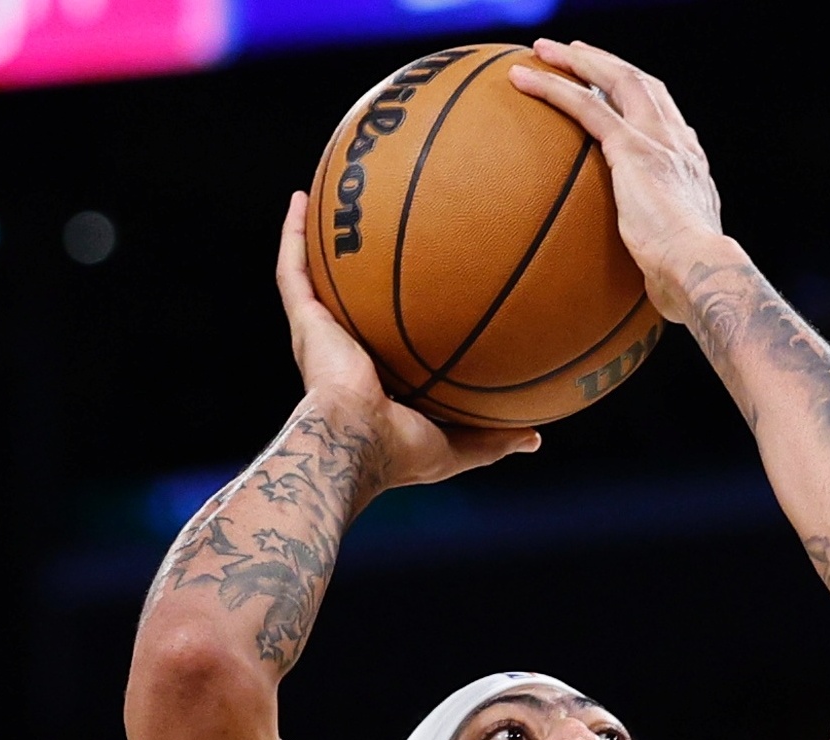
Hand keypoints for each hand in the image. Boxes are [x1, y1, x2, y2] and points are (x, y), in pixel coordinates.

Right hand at [273, 191, 540, 489]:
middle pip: (353, 300)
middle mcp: (345, 353)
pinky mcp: (305, 322)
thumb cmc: (402, 451)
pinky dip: (293, 234)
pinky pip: (294, 269)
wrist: (356, 442)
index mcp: (376, 379)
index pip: (390, 341)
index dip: (401, 315)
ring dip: (320, 240)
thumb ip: (494, 436)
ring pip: (316, 276)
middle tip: (384, 228)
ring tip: (332, 199)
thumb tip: (535, 436)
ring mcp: (320, 335)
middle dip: (362, 269)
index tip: (425, 285)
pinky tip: (302, 198)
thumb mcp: (461, 444)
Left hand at [509, 41, 726, 319]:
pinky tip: (524, 79)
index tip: (615, 88)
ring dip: (577, 62)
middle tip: (574, 53)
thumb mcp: (672, 260)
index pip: (663, 116)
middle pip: (641, 84)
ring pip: (615, 81)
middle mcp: (677, 143)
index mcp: (689, 166)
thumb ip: (655, 253)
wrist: (700, 272)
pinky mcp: (633, 150)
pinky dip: (554, 88)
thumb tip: (644, 281)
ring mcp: (657, 141)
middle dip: (606, 64)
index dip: (638, 96)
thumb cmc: (688, 281)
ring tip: (544, 52)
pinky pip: (587, 106)